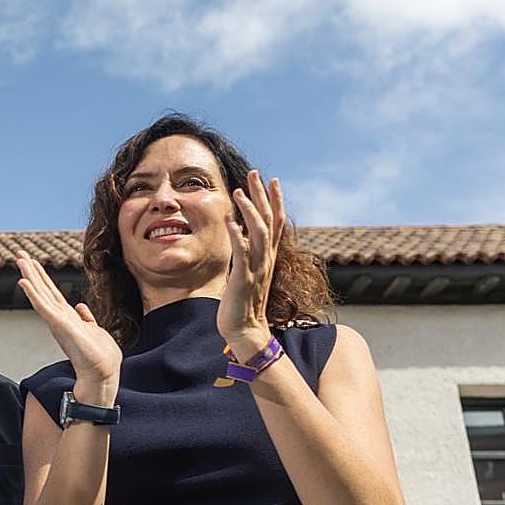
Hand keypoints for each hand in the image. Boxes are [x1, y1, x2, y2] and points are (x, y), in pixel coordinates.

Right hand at [16, 251, 121, 405]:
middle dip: (31, 271)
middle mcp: (58, 318)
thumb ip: (85, 318)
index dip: (42, 277)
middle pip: (42, 289)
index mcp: (67, 318)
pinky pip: (42, 306)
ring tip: (19, 259)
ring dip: (29, 276)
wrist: (102, 374)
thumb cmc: (100, 356)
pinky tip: (23, 281)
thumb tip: (80, 306)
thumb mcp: (94, 330)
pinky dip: (32, 294)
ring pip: (40, 294)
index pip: (52, 293)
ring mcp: (57, 321)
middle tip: (19, 253)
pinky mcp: (59, 326)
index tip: (33, 262)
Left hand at [217, 170, 284, 359]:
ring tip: (238, 190)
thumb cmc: (243, 304)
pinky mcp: (244, 278)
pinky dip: (236, 232)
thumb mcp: (247, 273)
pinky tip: (228, 217)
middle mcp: (266, 259)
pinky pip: (242, 251)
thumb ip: (247, 254)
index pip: (276, 222)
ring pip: (259, 232)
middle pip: (270, 220)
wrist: (246, 332)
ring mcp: (257, 268)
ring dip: (249, 209)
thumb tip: (241, 235)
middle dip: (263, 195)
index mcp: (267, 257)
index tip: (271, 180)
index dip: (275, 200)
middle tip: (256, 173)